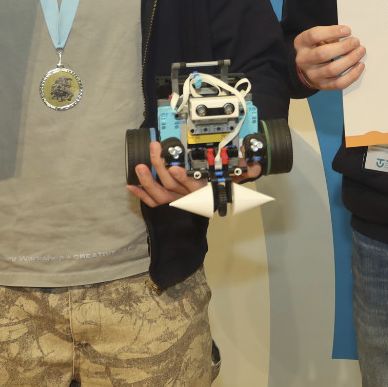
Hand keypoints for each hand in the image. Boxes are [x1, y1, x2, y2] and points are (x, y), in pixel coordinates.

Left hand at [127, 141, 262, 208]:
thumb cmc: (209, 207)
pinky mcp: (162, 210)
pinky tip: (130, 185)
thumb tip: (257, 168)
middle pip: (170, 184)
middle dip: (160, 166)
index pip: (190, 185)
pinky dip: (139, 194)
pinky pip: (149, 203)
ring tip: (139, 166)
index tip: (173, 167)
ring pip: (158, 193)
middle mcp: (184, 199)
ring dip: (147, 180)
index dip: (180, 177)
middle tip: (154, 149)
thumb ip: (240, 178)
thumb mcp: (227, 192)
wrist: (195, 237)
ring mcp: (171, 205)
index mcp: (198, 194)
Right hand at [294, 24, 364, 89]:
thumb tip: (349, 35)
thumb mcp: (318, 38)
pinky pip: (339, 83)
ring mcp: (312, 75)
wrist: (308, 68)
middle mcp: (303, 60)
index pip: (314, 35)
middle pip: (323, 53)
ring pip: (332, 69)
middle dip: (343, 47)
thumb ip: (330, 34)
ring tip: (360, 51)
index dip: (332, 31)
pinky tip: (360, 65)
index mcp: (301, 43)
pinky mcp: (323, 85)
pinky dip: (352, 75)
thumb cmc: (317, 48)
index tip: (348, 30)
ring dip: (350, 59)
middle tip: (356, 42)